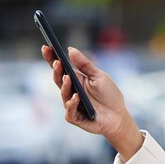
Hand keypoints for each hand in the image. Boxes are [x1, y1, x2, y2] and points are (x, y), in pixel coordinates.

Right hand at [41, 45, 142, 159]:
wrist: (118, 116)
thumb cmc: (109, 95)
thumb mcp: (99, 76)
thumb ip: (85, 65)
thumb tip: (70, 49)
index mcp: (75, 80)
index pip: (60, 67)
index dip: (51, 58)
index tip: (46, 46)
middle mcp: (70, 91)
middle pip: (58, 79)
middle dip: (56, 70)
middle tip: (56, 61)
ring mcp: (71, 104)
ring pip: (63, 94)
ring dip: (65, 86)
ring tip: (68, 77)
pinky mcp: (74, 117)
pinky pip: (70, 111)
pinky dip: (72, 103)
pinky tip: (76, 97)